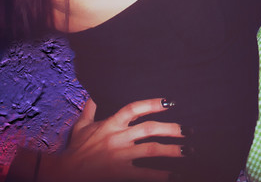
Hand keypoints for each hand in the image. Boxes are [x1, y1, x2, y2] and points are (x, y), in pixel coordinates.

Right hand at [42, 97, 183, 181]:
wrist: (61, 174)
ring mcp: (119, 156)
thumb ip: (90, 110)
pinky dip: (160, 175)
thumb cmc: (74, 150)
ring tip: (188, 151)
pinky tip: (175, 176)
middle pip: (149, 129)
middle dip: (171, 129)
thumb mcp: (82, 127)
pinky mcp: (118, 174)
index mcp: (111, 124)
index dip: (153, 103)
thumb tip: (92, 95)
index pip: (135, 108)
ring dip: (172, 151)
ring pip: (151, 150)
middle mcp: (118, 138)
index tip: (171, 101)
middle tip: (189, 131)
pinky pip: (143, 174)